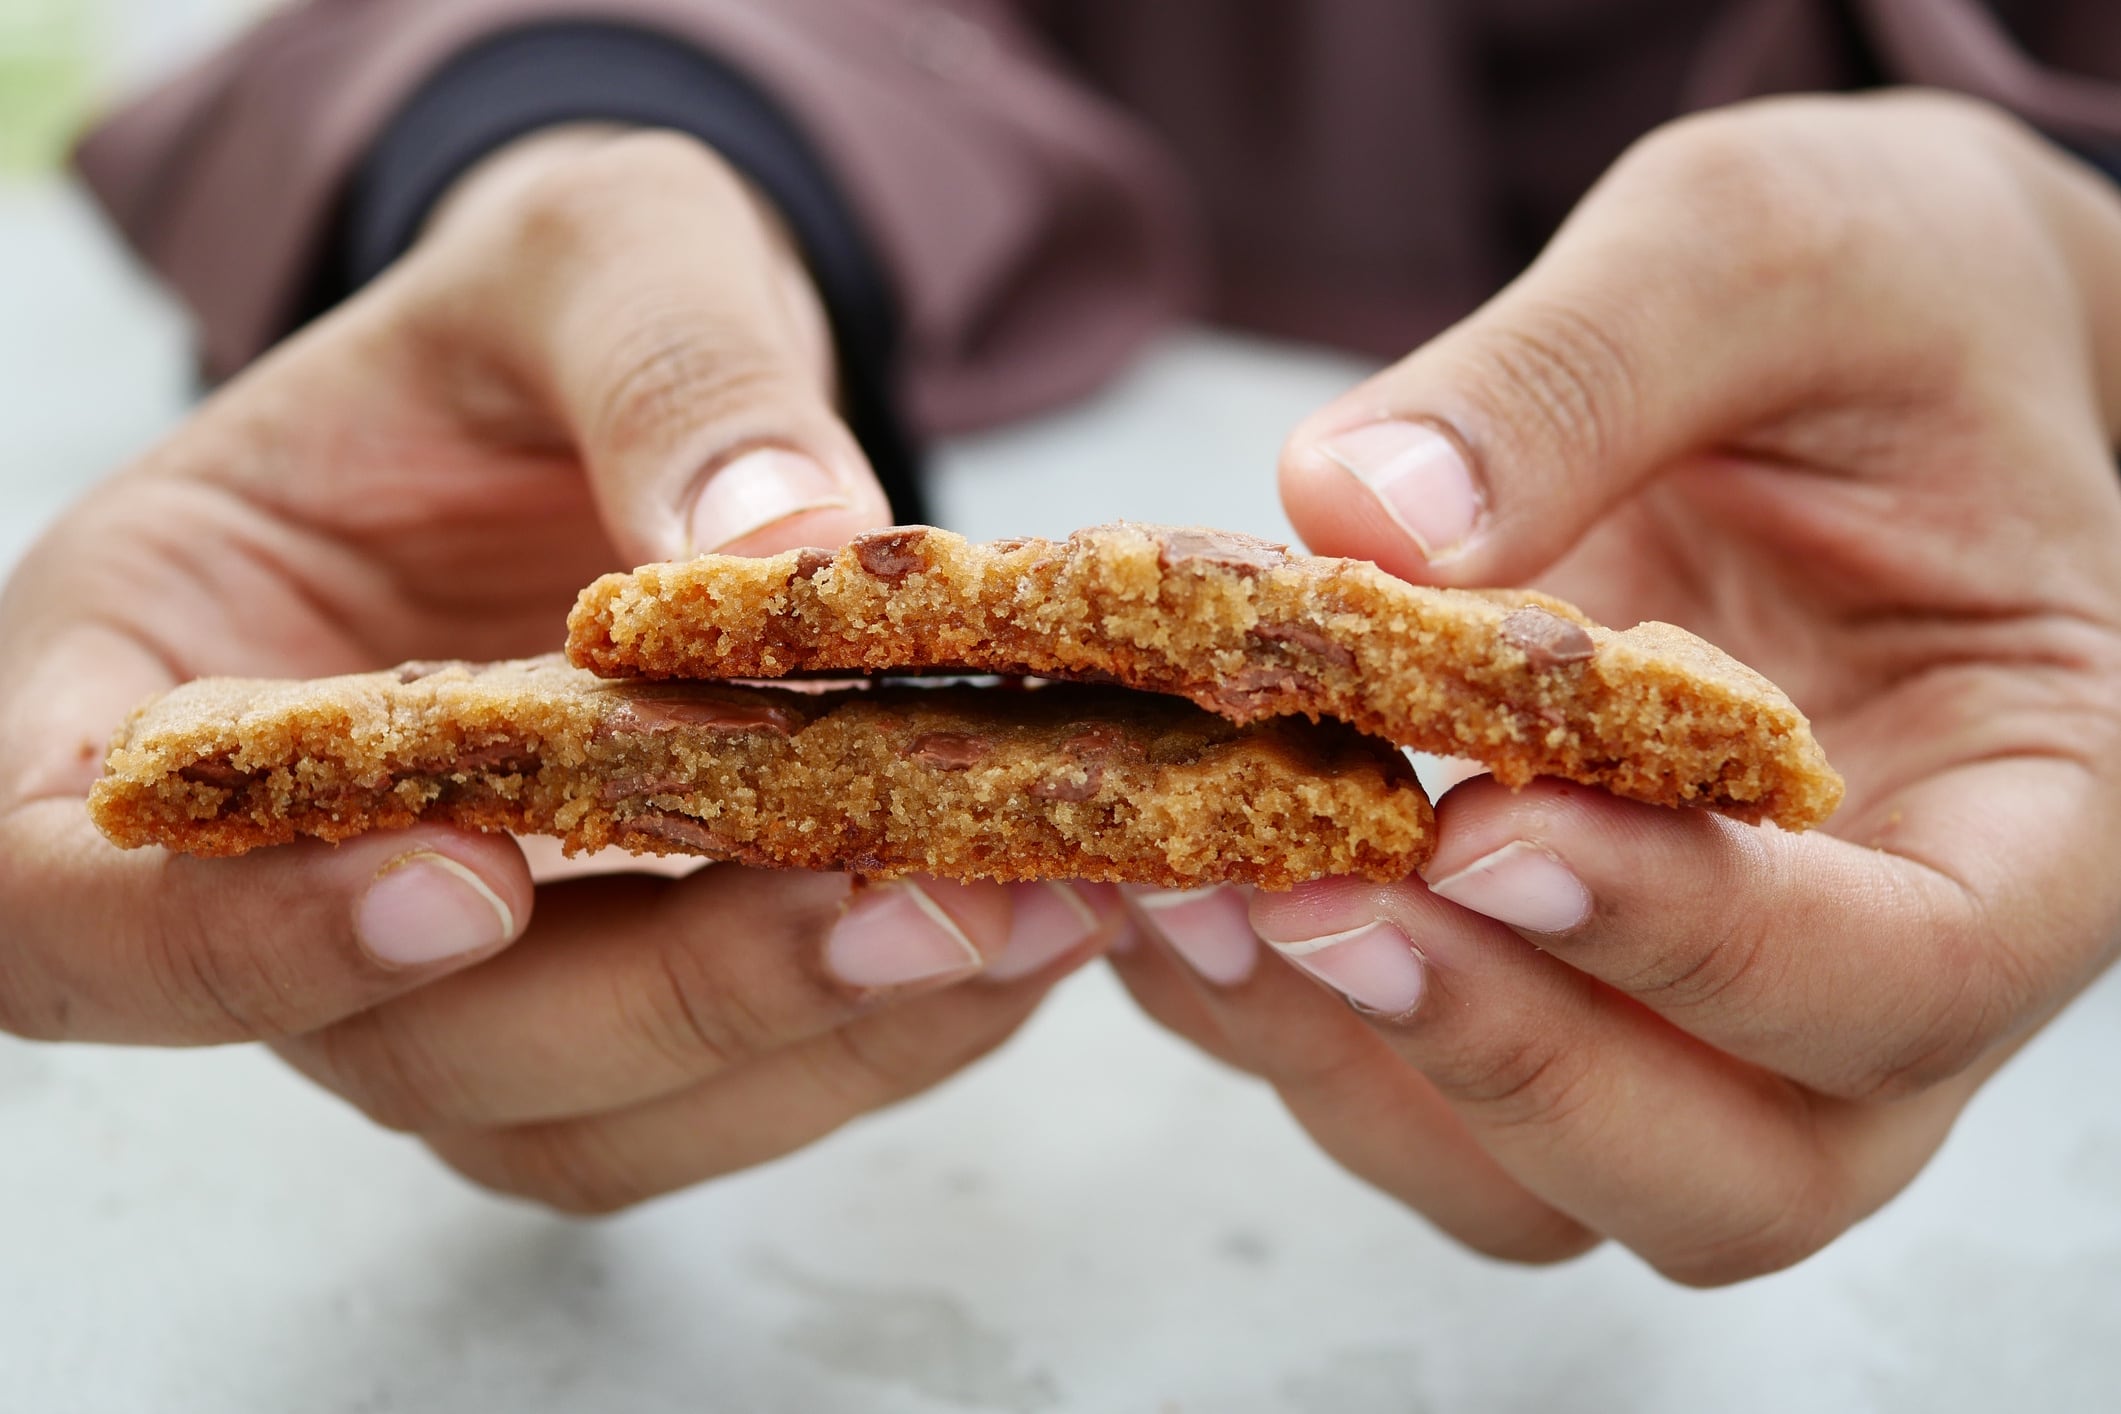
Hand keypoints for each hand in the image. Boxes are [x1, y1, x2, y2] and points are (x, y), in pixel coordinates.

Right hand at [0, 128, 1120, 1210]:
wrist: (621, 408)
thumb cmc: (539, 326)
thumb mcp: (593, 256)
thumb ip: (662, 364)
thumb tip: (784, 545)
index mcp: (140, 686)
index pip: (75, 900)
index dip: (244, 936)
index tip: (472, 878)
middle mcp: (276, 879)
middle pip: (404, 1047)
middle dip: (668, 994)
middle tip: (897, 898)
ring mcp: (443, 976)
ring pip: (587, 1116)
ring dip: (811, 1039)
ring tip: (1028, 910)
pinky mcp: (605, 1005)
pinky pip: (717, 1094)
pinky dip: (879, 1035)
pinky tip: (1026, 925)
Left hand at [1115, 91, 2120, 1281]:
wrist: (1832, 363)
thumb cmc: (1868, 308)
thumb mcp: (1767, 255)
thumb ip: (1591, 371)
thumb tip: (1363, 518)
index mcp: (2033, 812)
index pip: (1914, 975)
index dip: (1697, 942)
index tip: (1489, 827)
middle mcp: (1874, 971)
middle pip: (1732, 1176)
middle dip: (1507, 1065)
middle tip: (1310, 899)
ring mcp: (1703, 1013)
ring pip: (1542, 1187)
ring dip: (1352, 1066)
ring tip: (1182, 884)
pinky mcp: (1547, 986)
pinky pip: (1409, 1099)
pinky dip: (1268, 1023)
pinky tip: (1147, 881)